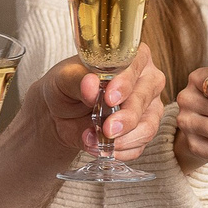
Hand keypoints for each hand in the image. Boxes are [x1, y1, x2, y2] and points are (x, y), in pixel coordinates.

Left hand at [38, 49, 164, 159]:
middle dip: (127, 117)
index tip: (110, 98)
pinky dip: (120, 151)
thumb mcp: (64, 79)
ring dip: (124, 139)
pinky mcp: (143, 130)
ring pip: (148, 125)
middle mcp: (145, 79)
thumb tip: (91, 84)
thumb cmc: (66, 86)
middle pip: (144, 97)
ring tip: (98, 141)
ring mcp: (148, 106)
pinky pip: (140, 145)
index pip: (135, 65)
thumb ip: (78, 80)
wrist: (59, 113)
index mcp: (130, 57)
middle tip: (107, 128)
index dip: (125, 83)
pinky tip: (103, 148)